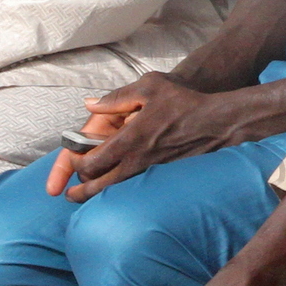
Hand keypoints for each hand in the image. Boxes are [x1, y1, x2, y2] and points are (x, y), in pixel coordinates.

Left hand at [45, 70, 256, 199]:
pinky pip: (134, 189)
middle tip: (69, 195)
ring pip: (115, 192)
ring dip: (97, 196)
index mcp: (128, 140)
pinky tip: (116, 190)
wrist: (216, 123)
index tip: (72, 162)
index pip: (90, 163)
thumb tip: (90, 103)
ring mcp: (149, 173)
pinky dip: (120, 193)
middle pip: (99, 186)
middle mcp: (136, 161)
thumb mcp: (149, 87)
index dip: (75, 166)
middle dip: (80, 192)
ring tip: (86, 198)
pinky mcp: (162, 177)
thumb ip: (117, 97)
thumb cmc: (183, 102)